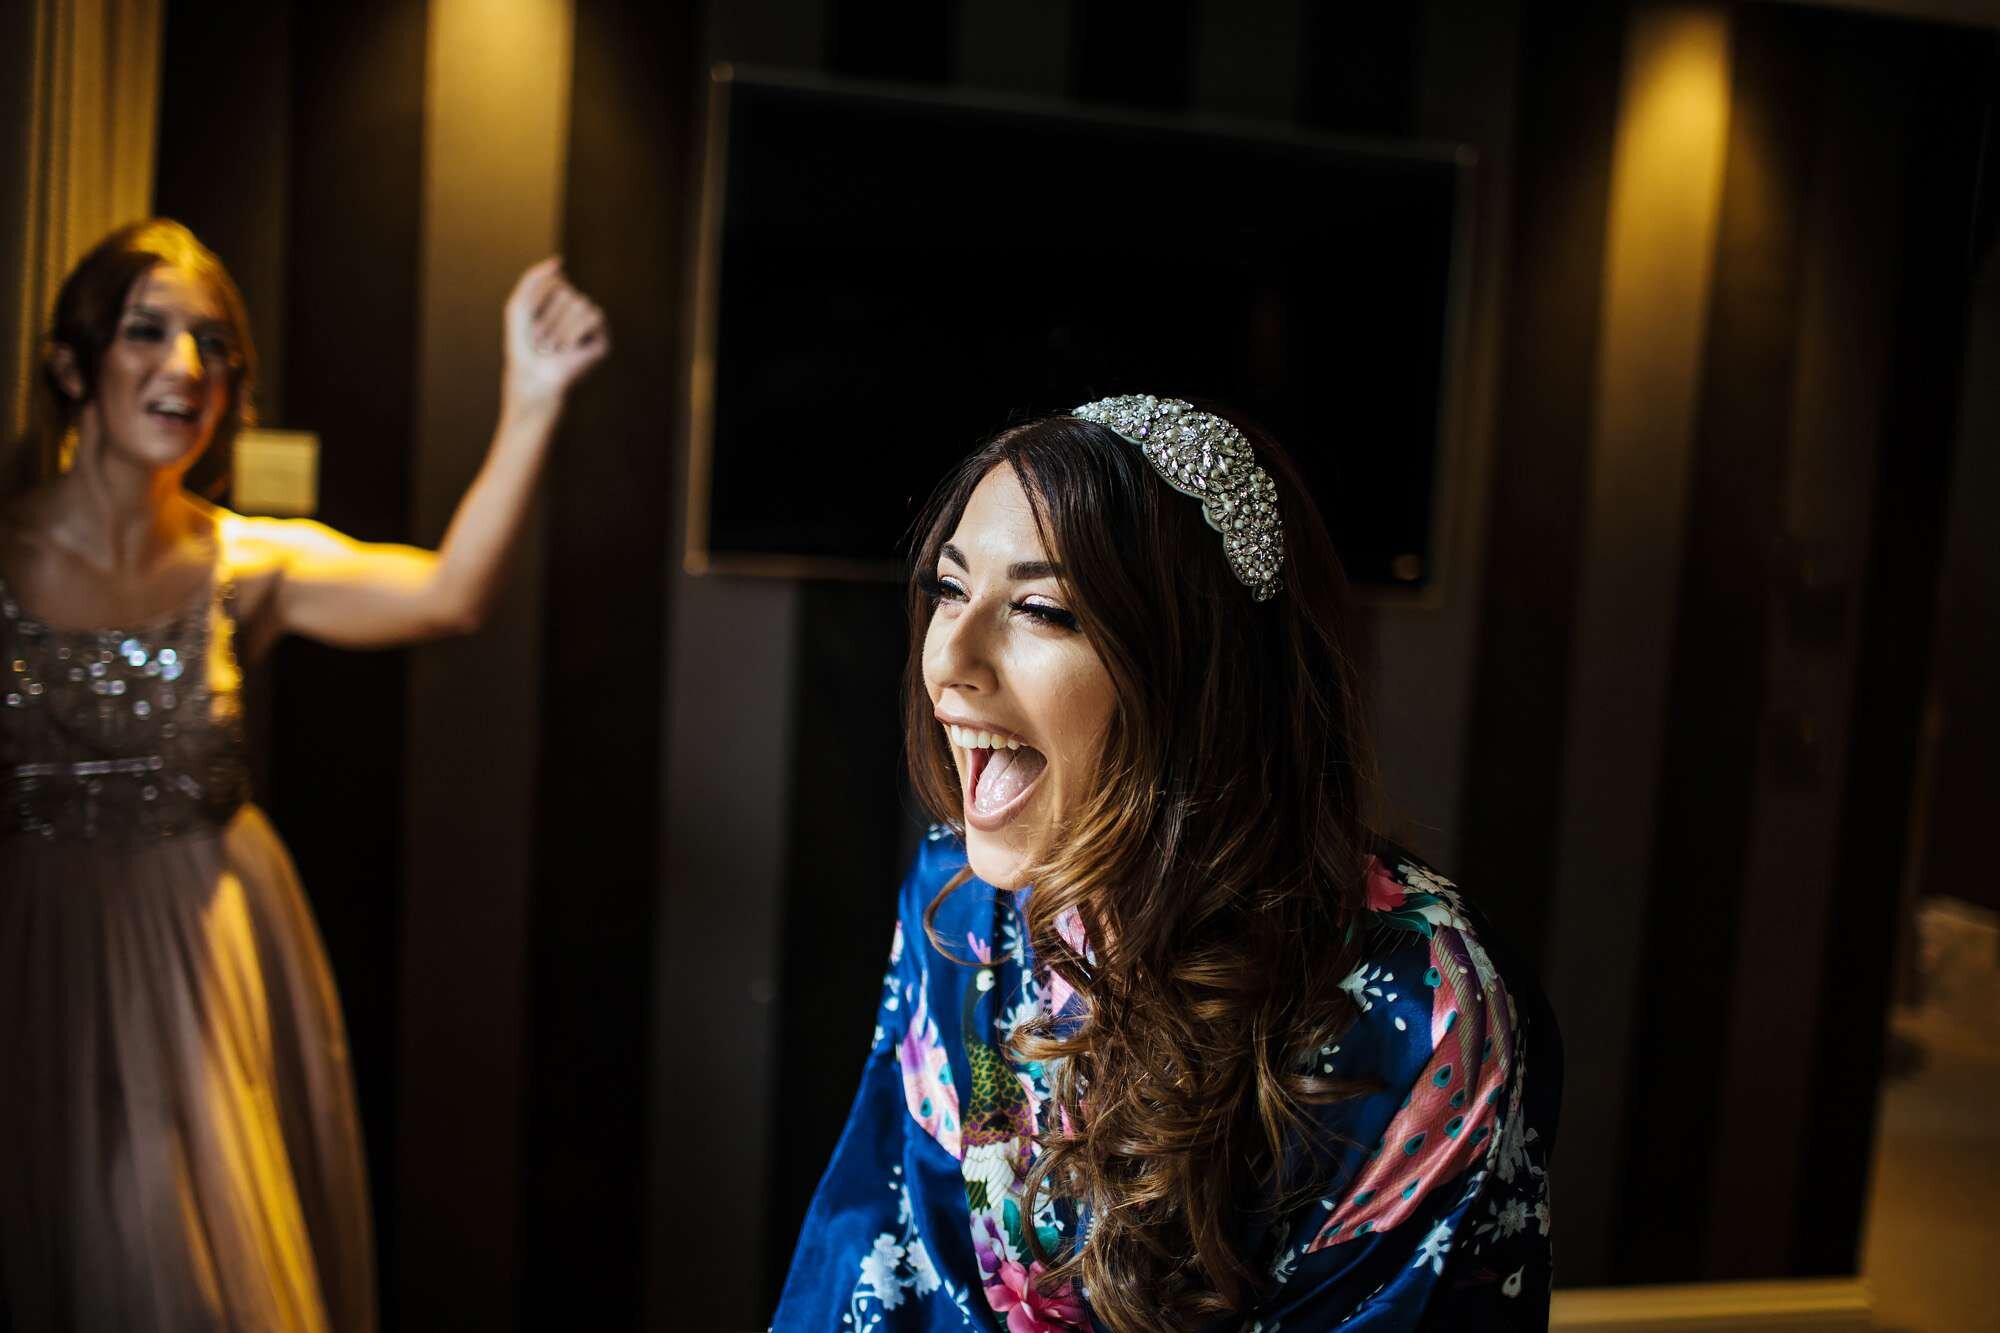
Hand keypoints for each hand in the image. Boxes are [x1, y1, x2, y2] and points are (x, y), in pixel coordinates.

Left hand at [502, 257, 609, 408]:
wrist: (533, 379)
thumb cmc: (522, 346)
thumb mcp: (519, 306)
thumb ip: (533, 278)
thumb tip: (559, 261)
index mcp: (558, 300)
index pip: (554, 281)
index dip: (537, 302)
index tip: (530, 325)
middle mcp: (576, 310)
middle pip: (567, 293)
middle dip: (549, 318)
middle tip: (542, 342)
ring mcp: (590, 325)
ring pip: (580, 304)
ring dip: (559, 329)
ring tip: (553, 348)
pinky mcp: (602, 340)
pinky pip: (593, 317)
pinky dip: (575, 333)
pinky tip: (570, 349)